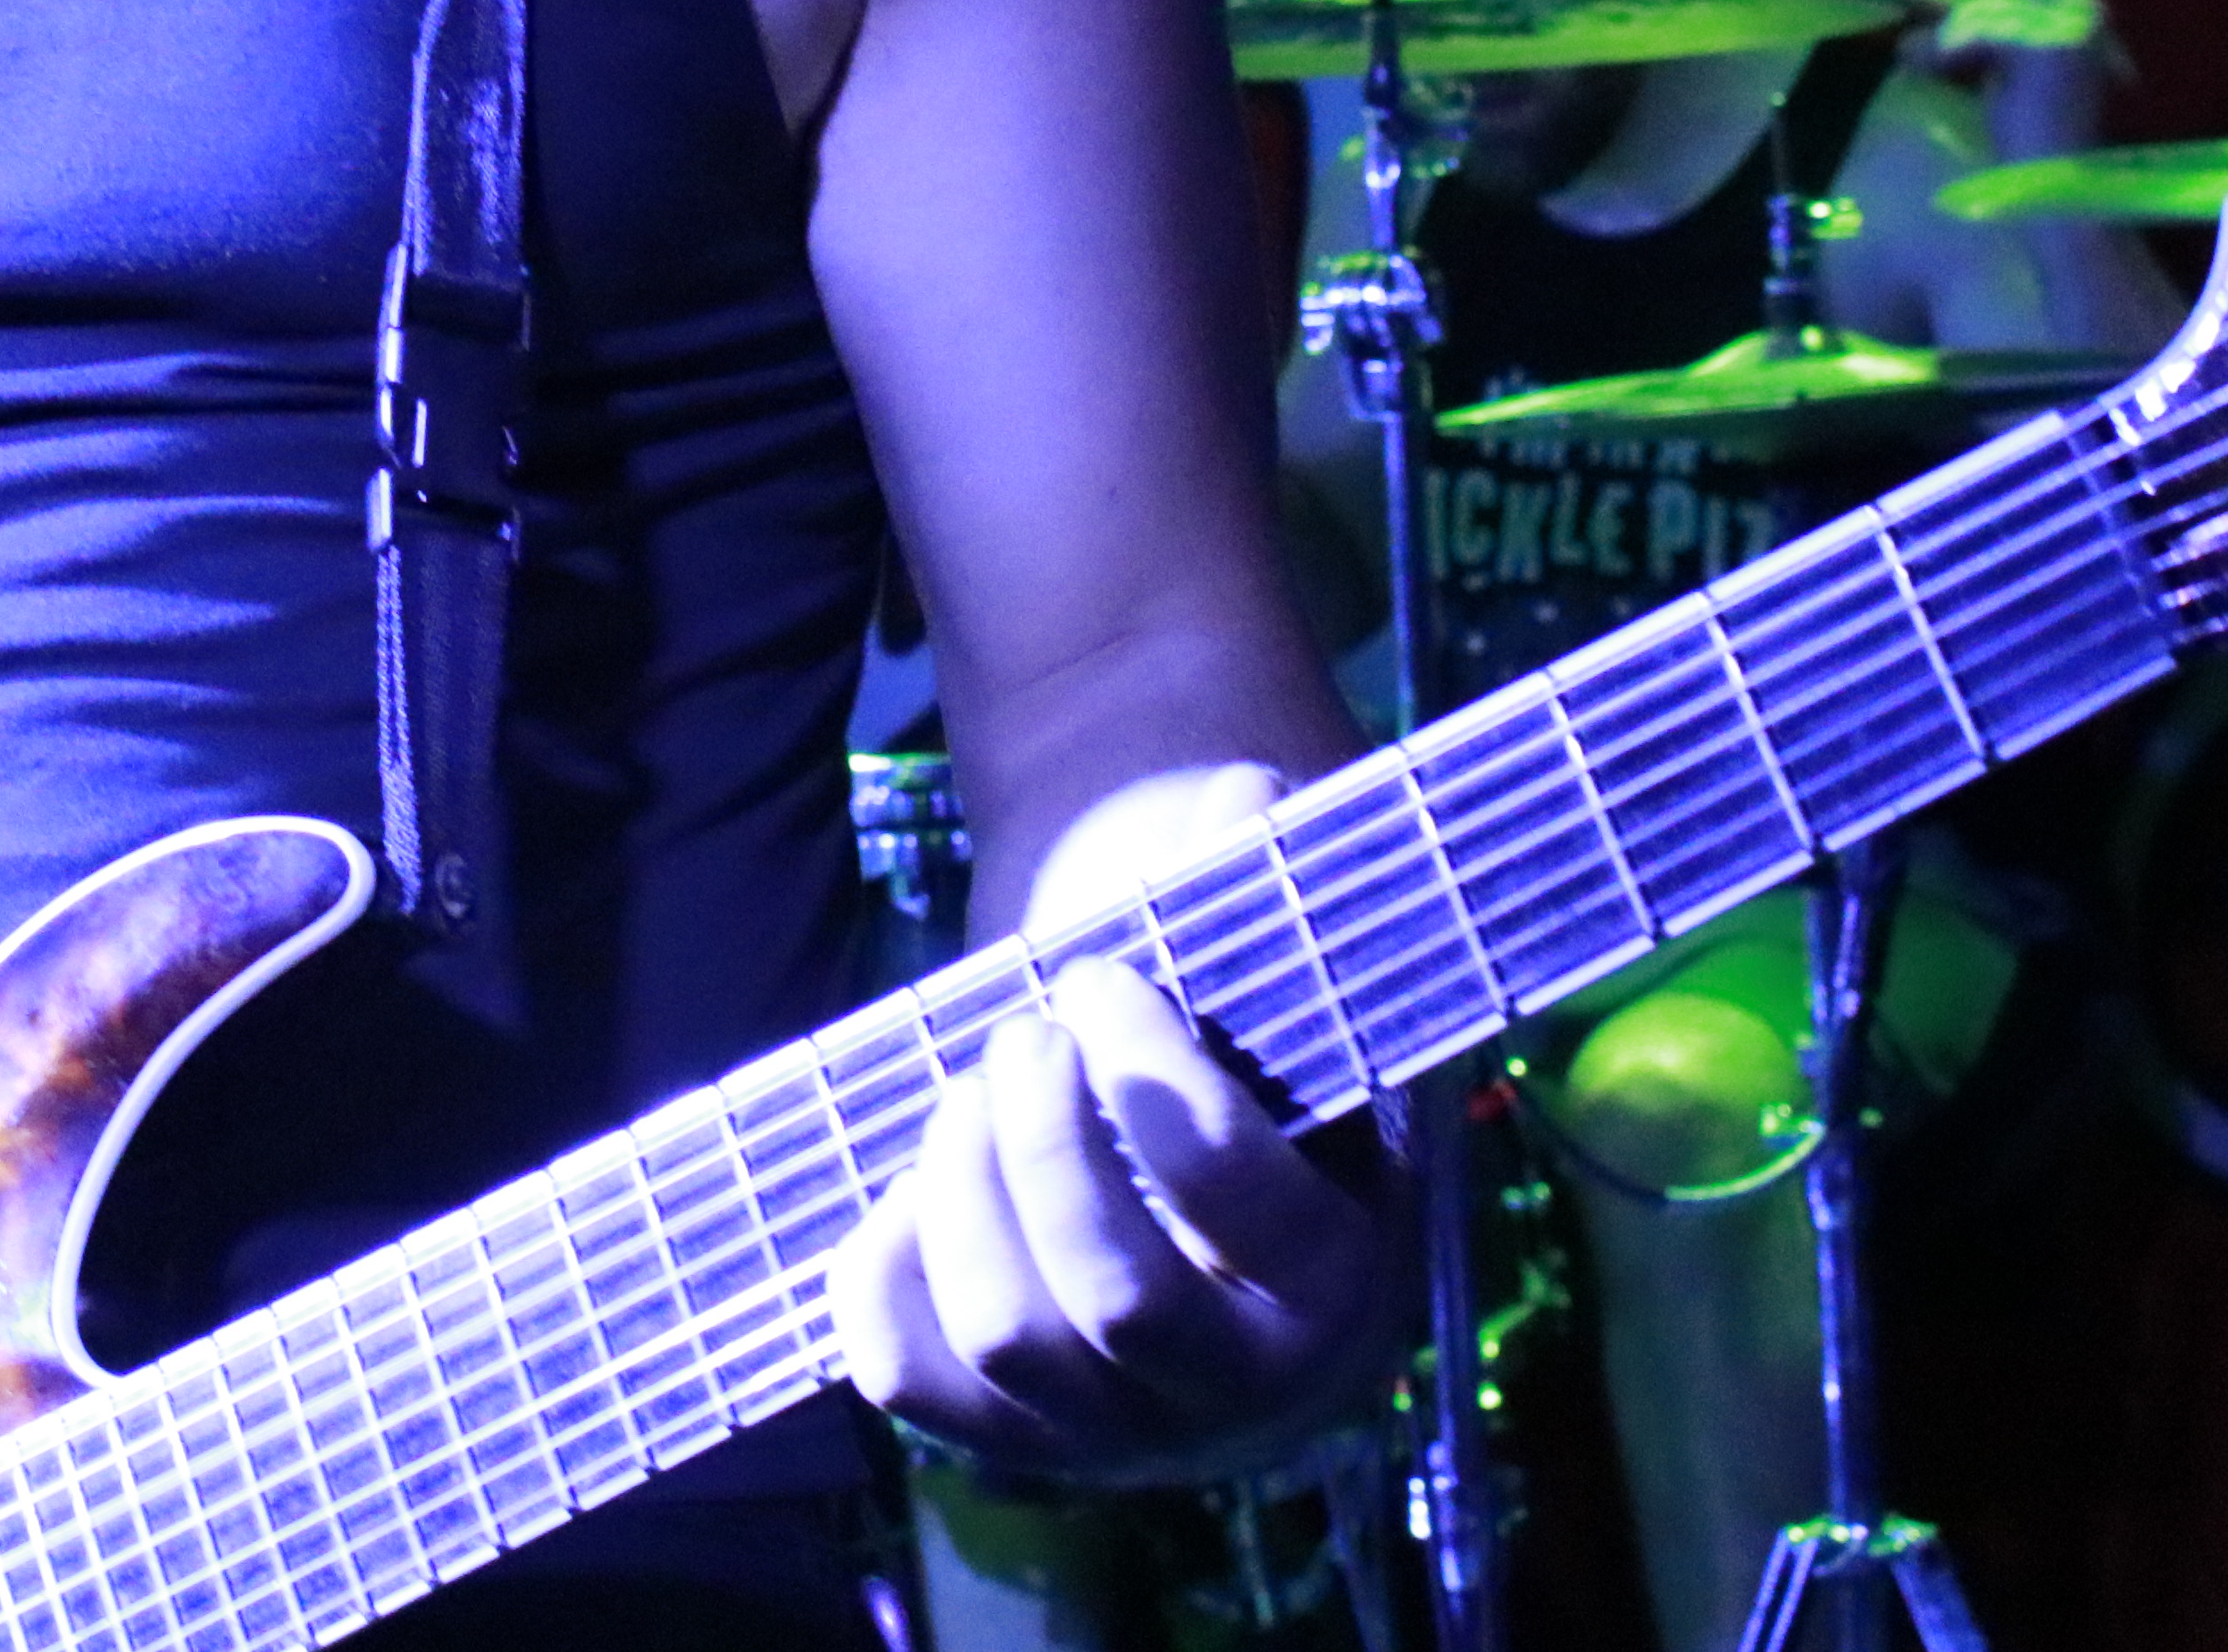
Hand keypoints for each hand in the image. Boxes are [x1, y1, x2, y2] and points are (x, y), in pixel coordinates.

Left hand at [827, 764, 1406, 1483]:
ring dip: (962, 1188)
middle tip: (1021, 1034)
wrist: (1132, 1058)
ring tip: (963, 1086)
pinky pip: (909, 1377)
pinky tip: (901, 1184)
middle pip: (1119, 1299)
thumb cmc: (1213, 997)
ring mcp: (1117, 1425)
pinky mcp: (1000, 1422)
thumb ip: (1267, 880)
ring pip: (1010, 1337)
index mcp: (1346, 1271)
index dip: (1154, 1084)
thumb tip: (1247, 801)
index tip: (1099, 980)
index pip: (1245, 1208)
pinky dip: (881, 1275)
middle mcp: (1245, 1387)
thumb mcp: (1261, 941)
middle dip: (1045, 1146)